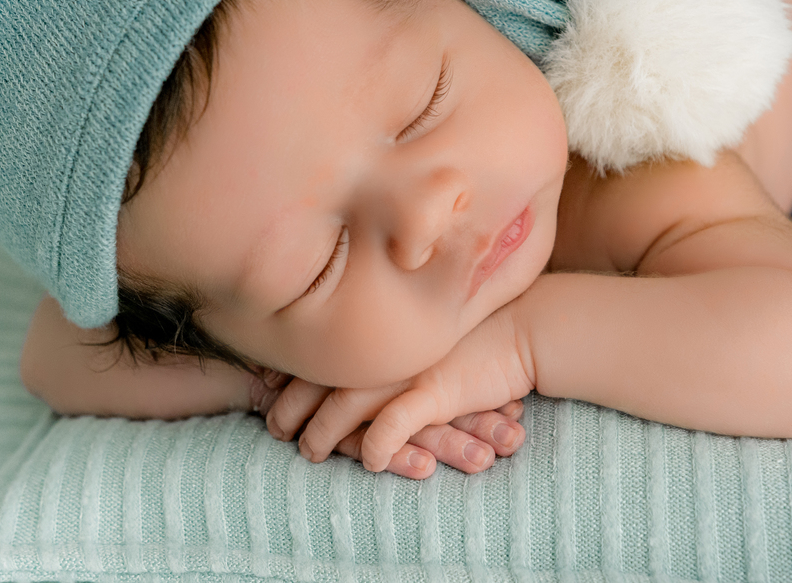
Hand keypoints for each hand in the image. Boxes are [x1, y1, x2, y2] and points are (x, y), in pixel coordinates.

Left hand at [268, 307, 534, 474]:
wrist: (524, 330)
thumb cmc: (476, 335)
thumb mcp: (425, 336)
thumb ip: (393, 348)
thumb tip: (361, 362)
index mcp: (380, 334)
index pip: (323, 353)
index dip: (292, 371)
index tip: (267, 387)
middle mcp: (386, 349)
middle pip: (322, 380)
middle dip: (291, 406)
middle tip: (275, 428)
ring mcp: (406, 370)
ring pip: (345, 407)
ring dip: (321, 434)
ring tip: (308, 452)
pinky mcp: (434, 391)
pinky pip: (393, 425)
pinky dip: (376, 445)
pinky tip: (368, 462)